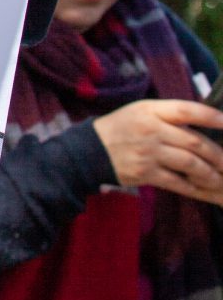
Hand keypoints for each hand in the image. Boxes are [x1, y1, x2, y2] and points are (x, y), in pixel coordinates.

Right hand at [92, 99, 222, 202]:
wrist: (89, 151)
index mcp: (151, 111)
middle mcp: (151, 131)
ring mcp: (148, 153)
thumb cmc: (120, 127)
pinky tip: (201, 189)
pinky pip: (175, 182)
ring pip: (189, 163)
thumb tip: (202, 124)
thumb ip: (168, 115)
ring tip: (219, 178)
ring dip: (208, 173)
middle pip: (194, 141)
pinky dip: (192, 187)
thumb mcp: (141, 111)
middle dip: (216, 154)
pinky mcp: (144, 173)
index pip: (186, 110)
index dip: (210, 116)